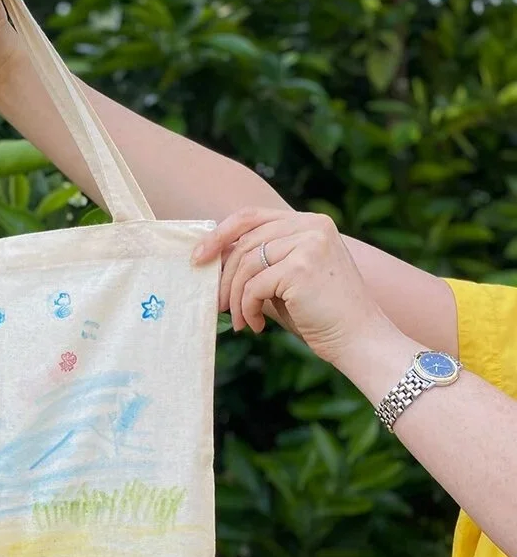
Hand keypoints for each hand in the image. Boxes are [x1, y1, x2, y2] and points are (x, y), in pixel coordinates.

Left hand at [191, 207, 390, 366]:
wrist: (358, 339)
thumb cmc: (320, 314)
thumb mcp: (285, 279)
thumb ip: (259, 263)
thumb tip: (211, 259)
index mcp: (309, 222)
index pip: (251, 216)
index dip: (219, 234)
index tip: (198, 257)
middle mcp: (311, 225)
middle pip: (245, 242)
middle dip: (223, 276)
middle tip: (217, 304)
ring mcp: (309, 242)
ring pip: (247, 265)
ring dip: (236, 298)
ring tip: (240, 321)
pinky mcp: (302, 266)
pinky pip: (254, 285)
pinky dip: (248, 308)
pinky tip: (256, 325)